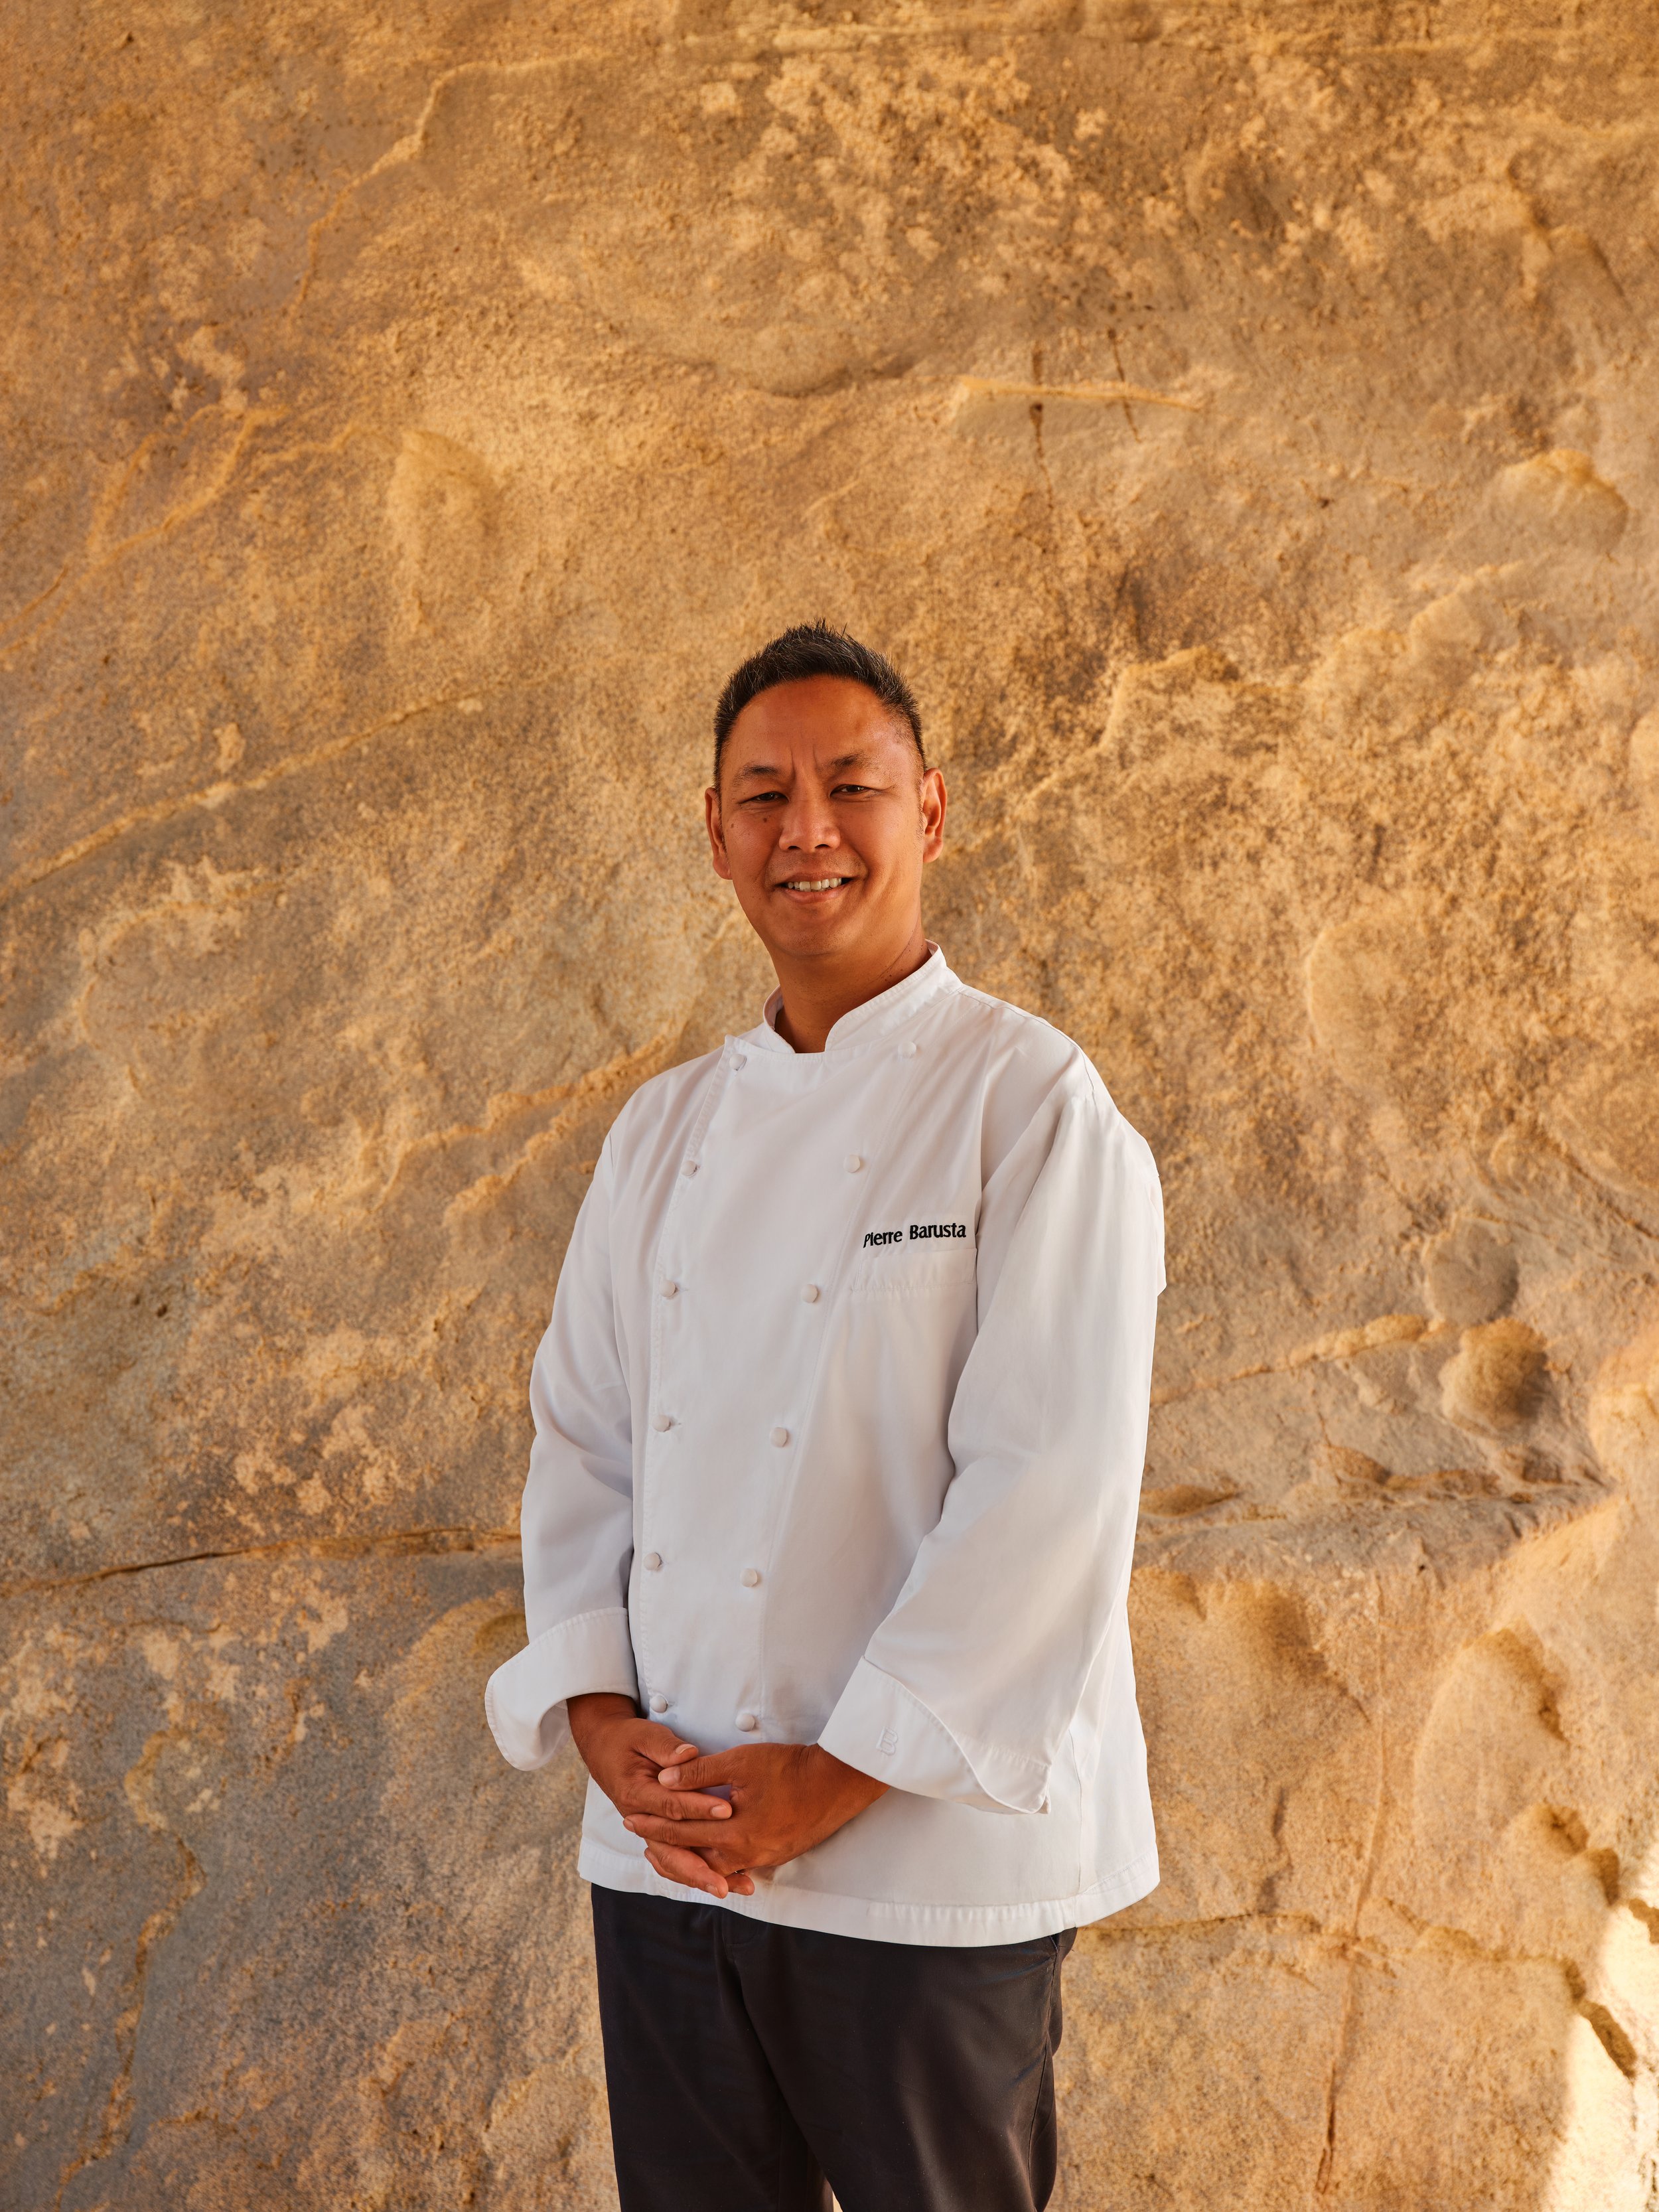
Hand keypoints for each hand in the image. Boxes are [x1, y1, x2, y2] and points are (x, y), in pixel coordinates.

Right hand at [566, 1693, 753, 1899]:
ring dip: (698, 1877)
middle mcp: (639, 1820)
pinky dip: (693, 1873)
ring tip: (728, 1889)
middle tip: (725, 1883)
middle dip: (698, 1868)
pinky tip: (719, 1882)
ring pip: (672, 1861)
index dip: (699, 1808)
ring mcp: (647, 1831)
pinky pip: (673, 1858)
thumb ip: (666, 1747)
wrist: (605, 1750)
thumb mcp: (644, 1735)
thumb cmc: (628, 1740)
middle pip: (669, 1850)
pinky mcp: (656, 1834)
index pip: (671, 1805)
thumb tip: (688, 1754)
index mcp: (635, 1794)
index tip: (727, 1810)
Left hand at [622, 1741, 886, 1887]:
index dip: (654, 1823)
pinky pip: (739, 1866)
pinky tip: (712, 1856)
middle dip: (666, 1845)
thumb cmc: (790, 1767)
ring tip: (671, 1851)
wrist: (837, 1782)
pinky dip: (719, 1861)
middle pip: (695, 1856)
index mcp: (733, 1834)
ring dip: (693, 1858)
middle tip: (641, 1840)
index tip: (630, 1818)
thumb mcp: (741, 1761)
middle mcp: (746, 1855)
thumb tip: (664, 1781)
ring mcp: (764, 1859)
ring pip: (717, 1867)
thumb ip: (700, 1773)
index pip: (682, 1830)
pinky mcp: (777, 1856)